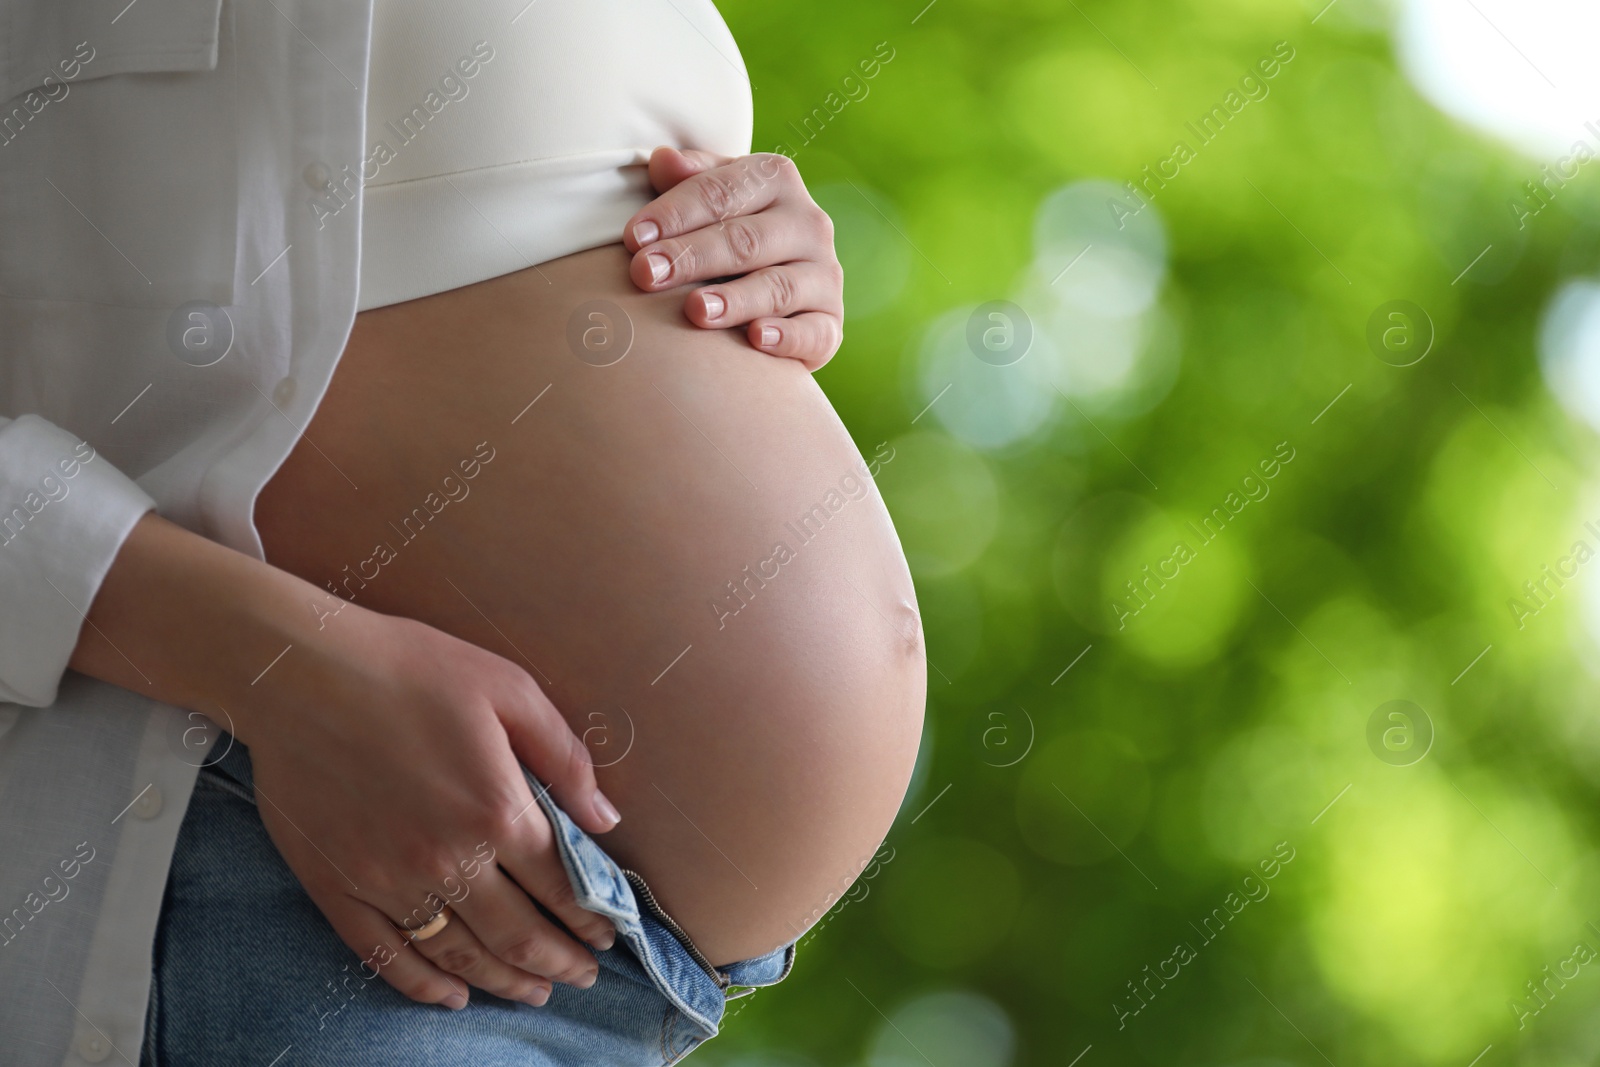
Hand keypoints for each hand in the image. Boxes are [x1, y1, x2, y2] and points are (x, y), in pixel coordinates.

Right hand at [241, 607, 620, 1009]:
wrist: (300, 672)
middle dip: (560, 962)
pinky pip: (386, 956)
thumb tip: (606, 818)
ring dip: (505, 981)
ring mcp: (388, 881)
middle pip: (519, 934)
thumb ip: (564, 757)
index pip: (561, 887)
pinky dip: (424, 984)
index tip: (608, 935)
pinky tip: (453, 994)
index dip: (591, 918)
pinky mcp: (337, 888)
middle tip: (582, 976)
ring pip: (460, 955)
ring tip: (534, 991)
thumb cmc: (411, 669)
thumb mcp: (509, 690)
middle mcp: (448, 859)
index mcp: (497, 810)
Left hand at [624, 146, 844, 370]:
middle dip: (692, 257)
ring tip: (695, 310)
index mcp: (777, 180)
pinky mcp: (831, 323)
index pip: (721, 192)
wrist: (782, 287)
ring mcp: (824, 274)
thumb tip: (661, 160)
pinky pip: (813, 331)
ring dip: (735, 299)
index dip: (675, 213)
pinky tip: (756, 340)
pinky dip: (787, 336)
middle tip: (646, 274)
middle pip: (745, 240)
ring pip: (778, 287)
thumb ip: (689, 180)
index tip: (634, 238)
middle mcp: (809, 223)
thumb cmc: (730, 231)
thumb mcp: (712, 198)